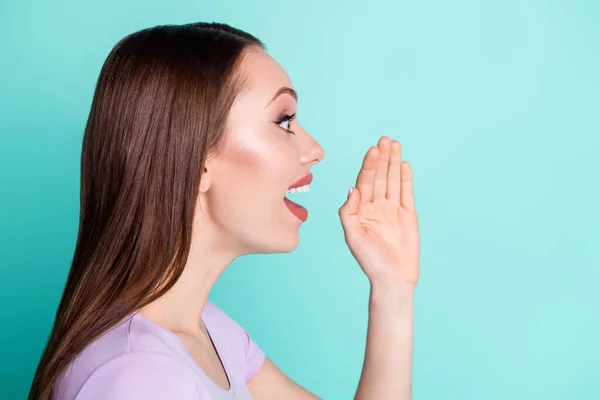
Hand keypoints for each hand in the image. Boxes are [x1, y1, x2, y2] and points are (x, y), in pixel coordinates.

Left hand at [338, 136, 419, 285]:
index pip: (365, 182)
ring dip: (393, 162)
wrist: (392, 278)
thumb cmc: (369, 260)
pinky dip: (406, 179)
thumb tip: (352, 189)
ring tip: (394, 144)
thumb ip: (349, 212)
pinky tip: (404, 164)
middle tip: (384, 139)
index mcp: (361, 209)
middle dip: (381, 158)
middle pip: (379, 176)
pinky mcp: (408, 215)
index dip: (368, 165)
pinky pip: (407, 193)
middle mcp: (376, 205)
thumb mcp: (352, 237)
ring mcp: (393, 209)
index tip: (372, 150)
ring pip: (393, 180)